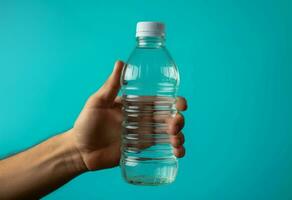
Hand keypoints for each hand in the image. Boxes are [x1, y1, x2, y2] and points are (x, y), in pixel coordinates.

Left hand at [69, 61, 187, 170]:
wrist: (80, 150)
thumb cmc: (86, 123)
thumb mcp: (97, 102)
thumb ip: (110, 85)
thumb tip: (120, 62)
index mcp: (135, 106)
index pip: (159, 101)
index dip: (174, 102)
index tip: (182, 104)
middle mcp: (143, 119)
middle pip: (168, 117)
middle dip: (178, 120)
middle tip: (175, 124)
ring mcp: (144, 134)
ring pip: (169, 133)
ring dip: (179, 135)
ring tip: (176, 140)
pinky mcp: (142, 148)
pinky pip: (163, 148)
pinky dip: (175, 150)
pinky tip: (179, 152)